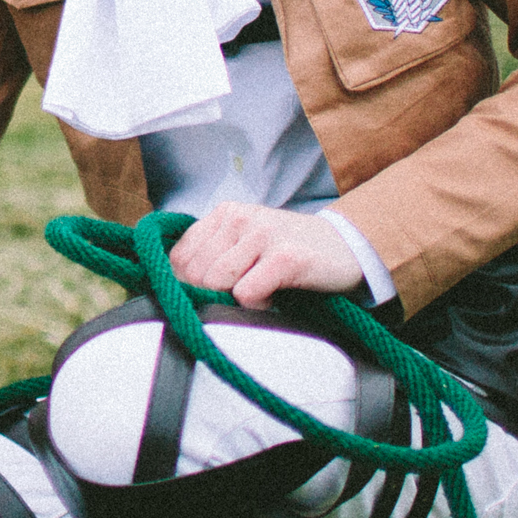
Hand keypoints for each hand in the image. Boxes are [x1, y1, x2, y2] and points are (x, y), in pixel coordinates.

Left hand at [168, 203, 361, 308]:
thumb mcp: (245, 242)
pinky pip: (247, 293)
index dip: (186, 284)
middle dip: (211, 294)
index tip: (209, 293)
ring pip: (217, 281)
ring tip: (261, 291)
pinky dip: (257, 305)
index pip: (179, 256)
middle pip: (195, 272)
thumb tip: (172, 284)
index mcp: (225, 212)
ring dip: (235, 299)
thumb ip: (211, 253)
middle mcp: (240, 217)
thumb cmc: (289, 251)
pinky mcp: (286, 257)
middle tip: (241, 294)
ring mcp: (263, 234)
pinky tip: (275, 295)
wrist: (345, 247)